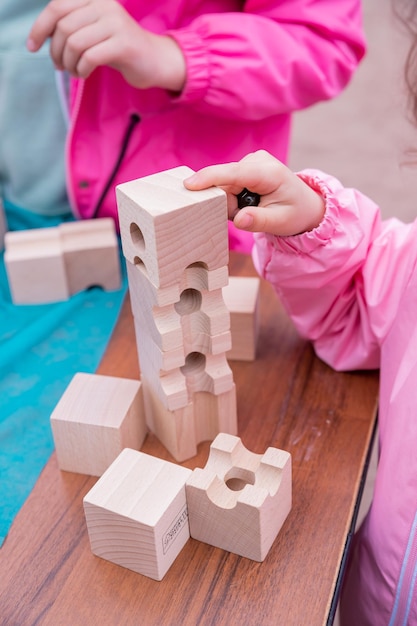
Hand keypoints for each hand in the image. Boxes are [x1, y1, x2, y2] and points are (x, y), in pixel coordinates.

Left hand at [27, 0, 185, 91]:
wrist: (155, 60)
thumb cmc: (119, 48)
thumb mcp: (93, 30)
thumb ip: (71, 26)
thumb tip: (41, 35)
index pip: (56, 7)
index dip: (39, 27)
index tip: (32, 47)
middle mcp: (105, 5)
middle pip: (63, 28)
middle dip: (55, 52)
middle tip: (59, 66)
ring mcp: (115, 23)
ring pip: (74, 43)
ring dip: (68, 63)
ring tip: (73, 71)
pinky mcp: (123, 44)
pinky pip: (90, 57)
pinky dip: (81, 70)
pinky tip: (84, 74)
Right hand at [184, 151, 325, 235]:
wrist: (304, 205)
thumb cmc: (294, 214)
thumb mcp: (280, 223)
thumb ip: (259, 221)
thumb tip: (239, 219)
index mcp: (270, 173)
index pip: (235, 173)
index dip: (210, 178)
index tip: (189, 184)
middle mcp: (258, 161)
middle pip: (224, 183)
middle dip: (228, 204)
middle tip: (248, 215)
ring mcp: (250, 161)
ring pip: (223, 185)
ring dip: (231, 202)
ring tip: (252, 209)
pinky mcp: (244, 165)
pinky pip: (226, 184)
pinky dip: (232, 198)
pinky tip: (248, 201)